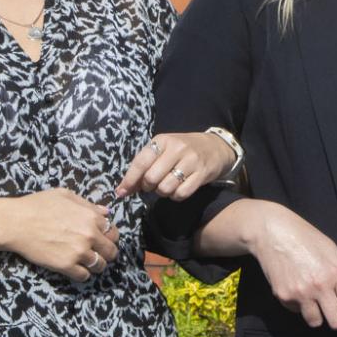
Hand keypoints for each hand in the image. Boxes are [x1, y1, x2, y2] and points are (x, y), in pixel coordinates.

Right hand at [1, 188, 119, 282]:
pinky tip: (75, 268)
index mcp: (91, 217)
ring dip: (96, 265)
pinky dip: (82, 274)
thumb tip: (105, 213)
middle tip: (98, 253)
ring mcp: (79, 252)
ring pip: (100, 266)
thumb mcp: (65, 195)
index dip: (109, 236)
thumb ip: (88, 204)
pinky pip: (84, 276)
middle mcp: (89, 235)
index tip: (102, 239)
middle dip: (107, 253)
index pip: (113, 232)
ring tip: (87, 262)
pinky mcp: (66, 265)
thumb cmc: (37, 205)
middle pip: (111, 251)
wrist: (15, 222)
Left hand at [117, 131, 235, 201]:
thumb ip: (144, 166)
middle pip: (151, 178)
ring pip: (165, 188)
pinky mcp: (202, 173)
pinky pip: (181, 193)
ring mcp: (191, 161)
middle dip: (148, 187)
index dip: (129, 180)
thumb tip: (123, 189)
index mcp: (162, 141)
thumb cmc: (182, 150)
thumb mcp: (162, 150)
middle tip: (152, 185)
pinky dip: (175, 196)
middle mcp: (176, 149)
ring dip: (162, 192)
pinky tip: (178, 188)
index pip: (140, 162)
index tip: (121, 192)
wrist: (214, 147)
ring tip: (166, 185)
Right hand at [237, 201, 336, 331]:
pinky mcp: (284, 297)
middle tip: (333, 311)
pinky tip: (297, 289)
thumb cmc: (305, 238)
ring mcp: (301, 294)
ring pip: (316, 323)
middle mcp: (320, 287)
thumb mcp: (332, 251)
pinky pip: (297, 312)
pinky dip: (299, 305)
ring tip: (314, 301)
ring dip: (317, 315)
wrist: (273, 233)